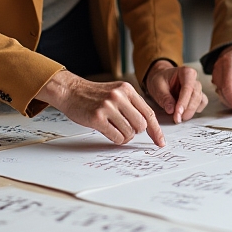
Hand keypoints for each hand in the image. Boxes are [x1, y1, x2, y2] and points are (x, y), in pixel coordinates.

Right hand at [36, 70, 164, 146]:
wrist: (71, 91)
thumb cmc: (94, 95)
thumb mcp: (116, 92)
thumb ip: (131, 105)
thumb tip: (147, 126)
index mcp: (127, 90)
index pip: (149, 113)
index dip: (156, 130)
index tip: (160, 142)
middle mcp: (119, 97)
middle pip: (141, 125)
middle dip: (135, 131)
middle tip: (125, 128)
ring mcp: (108, 107)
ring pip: (130, 133)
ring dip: (124, 136)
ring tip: (114, 129)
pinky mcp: (97, 118)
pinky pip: (117, 137)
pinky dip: (116, 139)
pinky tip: (109, 132)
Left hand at [144, 61, 207, 123]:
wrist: (161, 79)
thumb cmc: (160, 80)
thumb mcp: (157, 86)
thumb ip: (164, 98)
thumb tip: (171, 110)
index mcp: (186, 72)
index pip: (188, 88)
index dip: (183, 102)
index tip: (177, 113)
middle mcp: (194, 79)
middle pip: (196, 95)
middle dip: (187, 109)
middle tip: (177, 119)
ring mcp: (197, 88)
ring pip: (200, 100)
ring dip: (190, 111)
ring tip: (179, 117)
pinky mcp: (198, 96)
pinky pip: (202, 104)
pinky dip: (195, 110)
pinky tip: (185, 113)